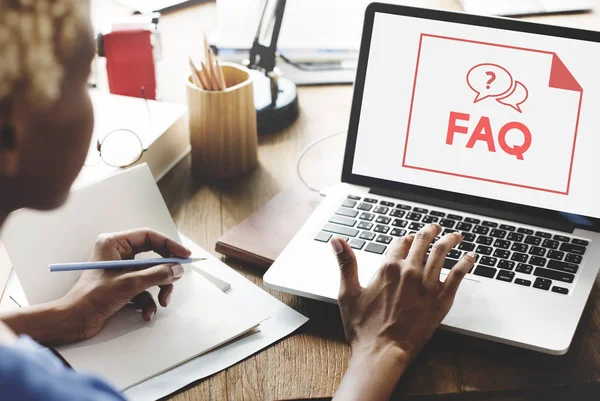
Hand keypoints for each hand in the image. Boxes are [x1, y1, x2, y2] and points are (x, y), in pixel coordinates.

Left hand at [60, 228, 190, 340]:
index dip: (169, 245)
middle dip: (165, 272)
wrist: (74, 322)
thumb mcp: (129, 284)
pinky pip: (145, 288)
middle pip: (153, 256)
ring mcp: (121, 270)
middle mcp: (118, 253)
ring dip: (159, 289)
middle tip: (176, 278)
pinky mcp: (123, 285)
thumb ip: (157, 274)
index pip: (149, 236)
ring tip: (162, 302)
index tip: (184, 255)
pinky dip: (149, 301)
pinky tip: (146, 313)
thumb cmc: (91, 298)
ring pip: (152, 274)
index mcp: (114, 243)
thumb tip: (177, 269)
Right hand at [331, 223, 474, 400]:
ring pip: (442, 252)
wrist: (382, 352)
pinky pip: (458, 275)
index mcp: (387, 268)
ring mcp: (427, 285)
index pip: (400, 242)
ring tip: (455, 236)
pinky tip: (470, 257)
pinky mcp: (441, 300)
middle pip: (423, 241)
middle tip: (435, 228)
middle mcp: (409, 272)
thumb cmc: (363, 328)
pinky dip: (466, 262)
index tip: (409, 238)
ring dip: (450, 240)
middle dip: (430, 231)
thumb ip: (345, 263)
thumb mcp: (348, 293)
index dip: (405, 238)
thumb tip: (336, 240)